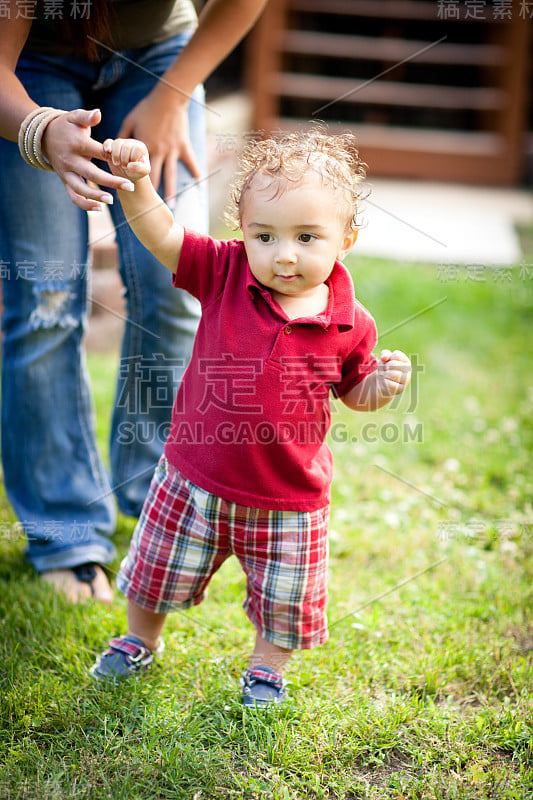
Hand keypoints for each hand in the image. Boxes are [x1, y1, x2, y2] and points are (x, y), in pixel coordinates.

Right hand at [42, 108, 138, 210]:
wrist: (43, 136)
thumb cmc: (66, 126)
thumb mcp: (74, 117)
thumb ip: (87, 116)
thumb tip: (98, 113)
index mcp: (77, 144)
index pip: (98, 152)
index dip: (112, 157)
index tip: (128, 163)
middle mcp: (71, 160)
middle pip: (92, 174)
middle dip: (112, 181)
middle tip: (130, 186)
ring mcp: (66, 173)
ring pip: (81, 189)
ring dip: (96, 196)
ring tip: (112, 200)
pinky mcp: (64, 181)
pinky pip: (73, 196)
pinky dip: (84, 205)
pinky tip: (99, 209)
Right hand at [102, 137, 150, 183]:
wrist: (128, 174)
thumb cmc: (137, 172)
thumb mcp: (143, 172)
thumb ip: (140, 168)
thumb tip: (130, 165)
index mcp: (140, 147)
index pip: (137, 148)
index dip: (133, 158)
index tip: (131, 166)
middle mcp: (131, 143)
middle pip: (126, 146)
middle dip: (124, 158)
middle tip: (124, 167)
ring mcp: (121, 143)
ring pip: (117, 143)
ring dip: (116, 155)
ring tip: (117, 164)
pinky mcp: (111, 146)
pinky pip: (108, 142)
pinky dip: (106, 145)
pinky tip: (107, 151)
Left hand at [117, 88, 200, 204]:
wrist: (168, 98)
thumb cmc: (147, 108)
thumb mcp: (130, 121)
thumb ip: (121, 136)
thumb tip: (110, 147)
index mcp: (143, 146)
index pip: (134, 167)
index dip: (131, 181)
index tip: (127, 194)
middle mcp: (157, 151)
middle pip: (154, 177)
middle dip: (149, 193)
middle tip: (148, 209)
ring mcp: (171, 150)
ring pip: (171, 175)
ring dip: (171, 191)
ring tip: (171, 205)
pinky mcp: (183, 146)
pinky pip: (190, 162)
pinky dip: (196, 172)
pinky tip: (198, 184)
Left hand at [376, 349, 411, 398]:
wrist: (382, 385)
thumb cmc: (385, 370)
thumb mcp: (384, 359)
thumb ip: (385, 354)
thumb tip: (384, 357)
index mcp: (406, 361)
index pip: (396, 355)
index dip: (388, 359)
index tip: (387, 363)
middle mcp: (408, 370)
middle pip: (393, 364)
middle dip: (385, 367)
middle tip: (385, 371)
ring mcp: (406, 380)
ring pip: (391, 374)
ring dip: (384, 375)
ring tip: (385, 376)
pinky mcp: (400, 389)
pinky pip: (388, 383)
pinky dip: (383, 382)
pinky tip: (385, 383)